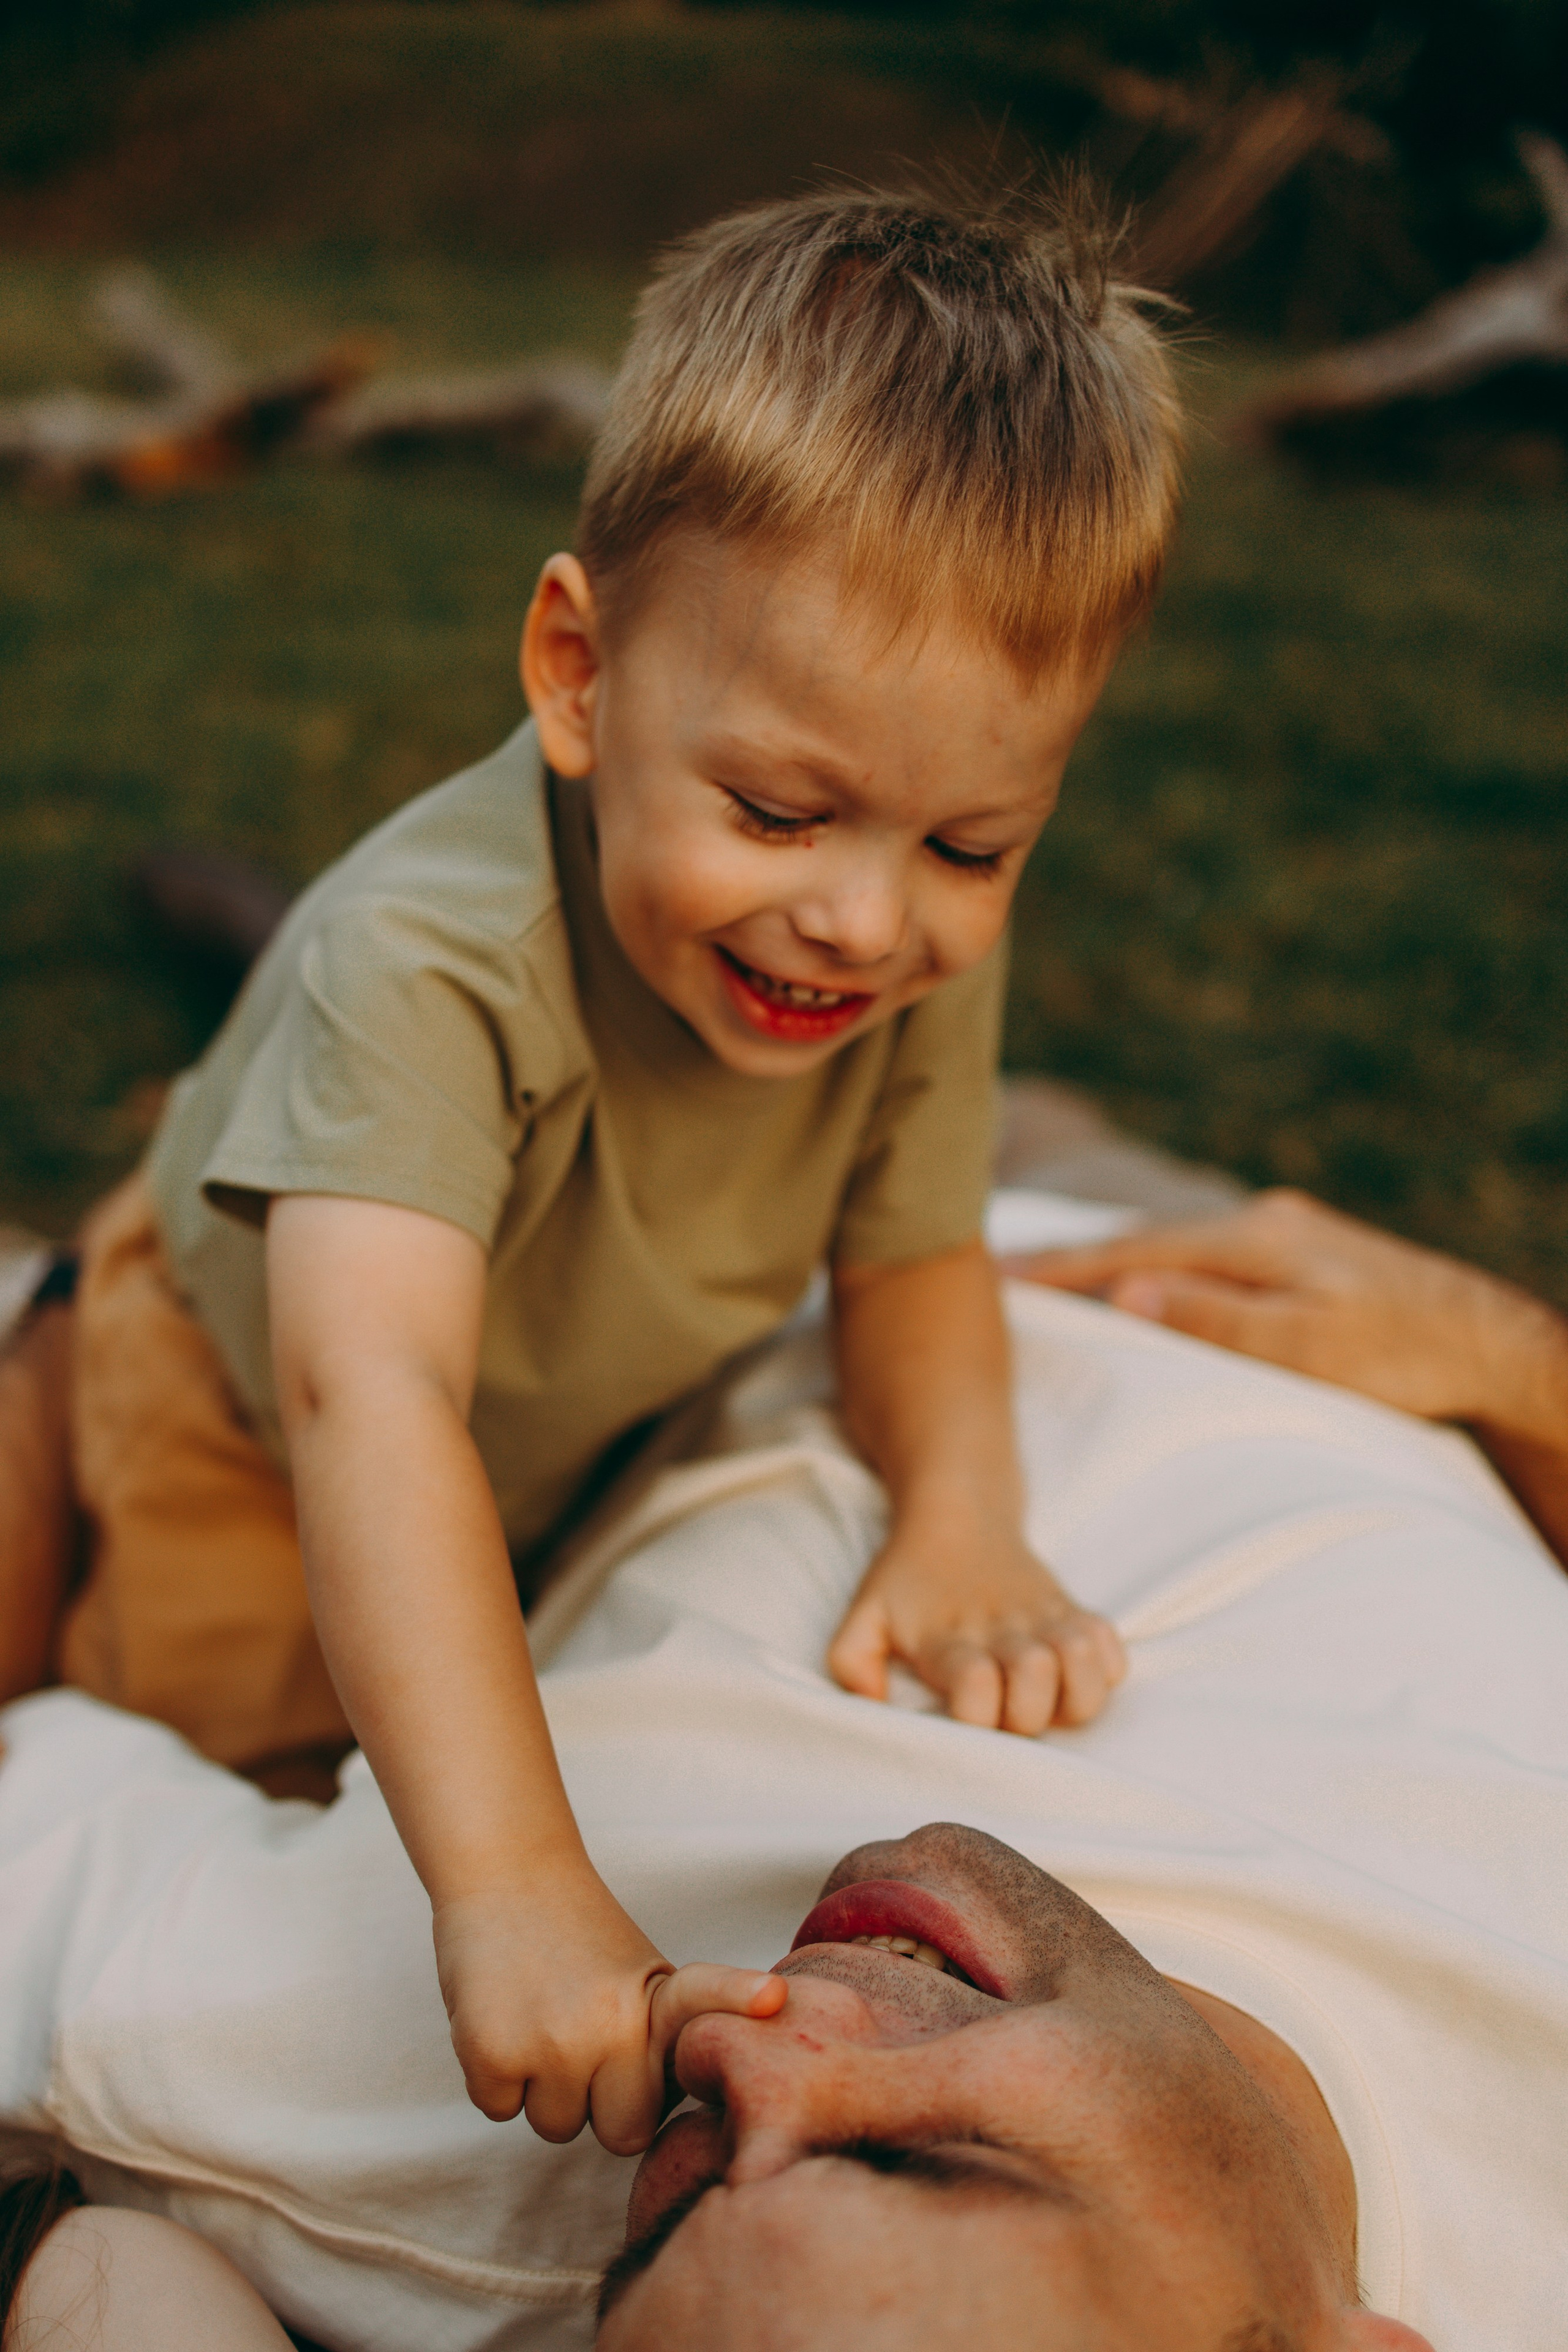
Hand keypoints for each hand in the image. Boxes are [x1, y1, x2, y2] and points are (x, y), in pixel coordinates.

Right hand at [434, 1868, 785, 2153]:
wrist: (502, 1871)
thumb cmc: (574, 1934)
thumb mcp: (638, 1974)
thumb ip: (659, 2040)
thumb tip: (663, 2113)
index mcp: (658, 1996)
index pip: (706, 2000)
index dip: (738, 2000)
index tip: (772, 1998)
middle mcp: (614, 2023)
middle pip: (623, 2132)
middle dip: (601, 2104)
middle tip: (580, 2036)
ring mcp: (554, 2042)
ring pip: (557, 2125)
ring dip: (543, 2089)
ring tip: (539, 2015)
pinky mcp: (493, 2053)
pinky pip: (501, 2109)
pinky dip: (495, 2078)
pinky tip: (501, 2017)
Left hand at [828, 1514, 1125, 1732]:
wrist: (958, 1512)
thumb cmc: (909, 1577)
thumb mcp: (863, 1614)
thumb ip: (852, 1663)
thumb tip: (872, 1705)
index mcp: (948, 1638)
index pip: (974, 1686)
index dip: (974, 1716)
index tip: (962, 1720)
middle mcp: (1001, 1629)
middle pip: (1036, 1679)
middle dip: (1024, 1716)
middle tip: (1005, 1714)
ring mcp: (1044, 1619)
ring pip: (1085, 1667)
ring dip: (1071, 1698)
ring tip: (1047, 1701)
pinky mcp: (1074, 1611)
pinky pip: (1113, 1651)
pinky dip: (1104, 1672)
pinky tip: (1071, 1676)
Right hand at [1003, 1186, 1562, 1434]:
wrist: (1497, 1345)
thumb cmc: (1404, 1359)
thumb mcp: (1307, 1350)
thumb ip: (1216, 1320)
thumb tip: (1125, 1291)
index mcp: (1255, 1240)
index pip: (1134, 1250)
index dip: (1064, 1265)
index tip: (1000, 1272)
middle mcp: (1267, 1223)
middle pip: (1151, 1237)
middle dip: (1079, 1254)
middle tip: (1009, 1269)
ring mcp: (1292, 1234)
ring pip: (1183, 1244)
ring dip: (1123, 1259)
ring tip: (1067, 1274)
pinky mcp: (1312, 1254)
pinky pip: (1214, 1256)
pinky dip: (1168, 1266)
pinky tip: (1159, 1280)